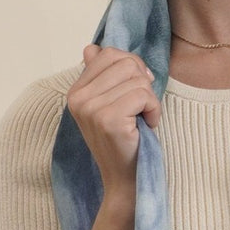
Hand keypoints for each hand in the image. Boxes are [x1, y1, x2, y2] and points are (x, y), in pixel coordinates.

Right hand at [66, 43, 160, 199]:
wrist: (124, 181)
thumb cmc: (123, 142)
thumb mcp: (108, 105)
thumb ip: (101, 76)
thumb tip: (92, 48)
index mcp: (76, 91)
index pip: (109, 54)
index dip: (132, 69)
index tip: (136, 92)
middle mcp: (78, 98)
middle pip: (125, 63)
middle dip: (143, 83)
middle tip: (141, 108)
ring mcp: (91, 109)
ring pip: (137, 78)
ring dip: (149, 99)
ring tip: (142, 119)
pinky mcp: (109, 119)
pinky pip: (143, 94)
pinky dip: (154, 110)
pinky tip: (146, 125)